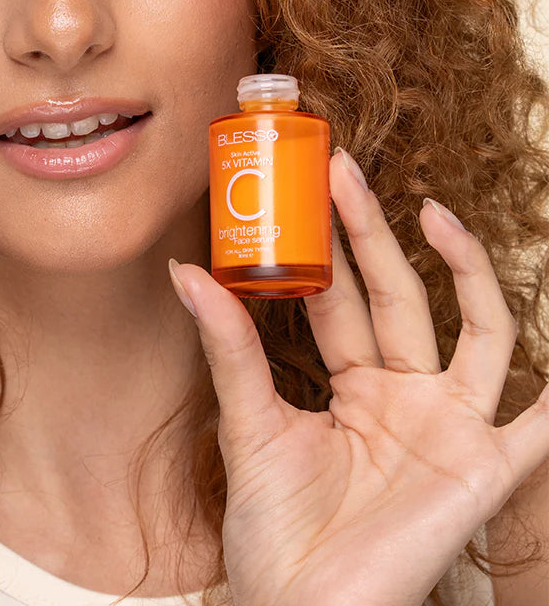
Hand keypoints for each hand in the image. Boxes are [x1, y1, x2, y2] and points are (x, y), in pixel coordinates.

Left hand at [168, 149, 548, 605]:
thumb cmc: (272, 528)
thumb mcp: (248, 422)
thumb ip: (229, 346)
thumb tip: (183, 272)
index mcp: (352, 383)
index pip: (344, 295)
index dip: (330, 242)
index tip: (310, 184)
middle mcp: (406, 396)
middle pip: (398, 296)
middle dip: (373, 232)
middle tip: (343, 169)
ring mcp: (448, 428)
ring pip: (475, 332)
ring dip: (463, 272)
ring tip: (434, 213)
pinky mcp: (481, 470)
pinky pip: (537, 428)